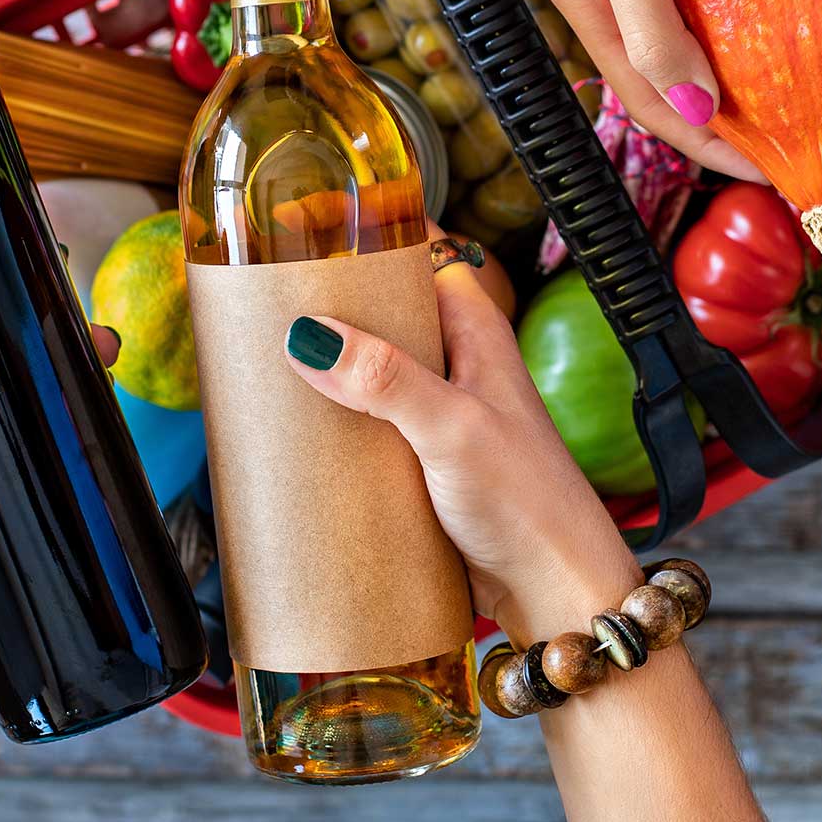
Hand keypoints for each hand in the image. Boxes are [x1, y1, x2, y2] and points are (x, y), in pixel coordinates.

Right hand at [282, 235, 639, 639]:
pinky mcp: (422, 461)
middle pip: (383, 317)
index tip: (306, 231)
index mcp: (474, 332)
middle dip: (331, 313)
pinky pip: (370, 427)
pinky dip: (338, 425)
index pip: (415, 258)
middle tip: (267, 307)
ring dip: (329, 375)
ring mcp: (439, 413)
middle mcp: (458, 364)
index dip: (367, 241)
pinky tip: (300, 434)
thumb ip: (387, 381)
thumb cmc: (531, 503)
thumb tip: (312, 338)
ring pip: (371, 374)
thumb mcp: (452, 429)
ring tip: (267, 369)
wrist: (554, 589)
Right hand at [547, 0, 762, 182]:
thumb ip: (656, 34)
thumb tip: (699, 114)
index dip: (710, 148)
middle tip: (816, 141)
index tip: (779, 172)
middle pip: (687, 78)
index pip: (652, 104)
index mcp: (593, 6)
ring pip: (720, 30)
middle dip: (743, 120)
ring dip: (767, 64)